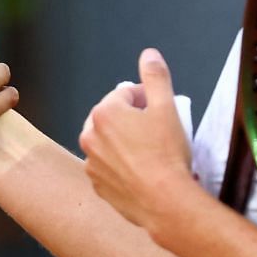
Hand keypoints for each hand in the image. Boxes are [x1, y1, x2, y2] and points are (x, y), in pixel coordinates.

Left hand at [79, 48, 200, 236]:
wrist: (165, 202)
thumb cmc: (166, 154)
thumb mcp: (167, 108)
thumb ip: (156, 77)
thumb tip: (149, 54)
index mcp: (104, 113)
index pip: (126, 93)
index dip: (146, 99)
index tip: (161, 110)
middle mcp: (89, 136)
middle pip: (114, 117)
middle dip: (132, 119)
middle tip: (157, 131)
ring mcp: (91, 162)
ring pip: (109, 143)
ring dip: (125, 142)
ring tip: (150, 153)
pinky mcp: (97, 184)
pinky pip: (109, 167)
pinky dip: (121, 166)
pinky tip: (141, 171)